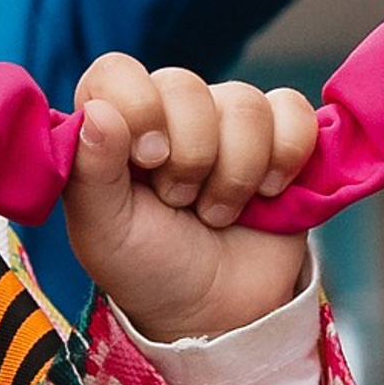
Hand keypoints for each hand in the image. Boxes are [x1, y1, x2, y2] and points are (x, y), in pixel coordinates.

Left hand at [63, 56, 316, 342]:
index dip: (137, 106)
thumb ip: (90, 173)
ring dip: (235, 172)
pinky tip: (267, 193)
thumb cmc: (148, 269)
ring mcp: (227, 121)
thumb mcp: (103, 233)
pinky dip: (286, 155)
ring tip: (218, 212)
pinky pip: (293, 111)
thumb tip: (98, 112)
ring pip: (244, 103)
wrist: (216, 313)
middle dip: (190, 157)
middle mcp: (169, 112)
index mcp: (116, 125)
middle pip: (186, 85)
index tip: (148, 160)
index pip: (116, 71)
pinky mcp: (280, 136)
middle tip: (181, 202)